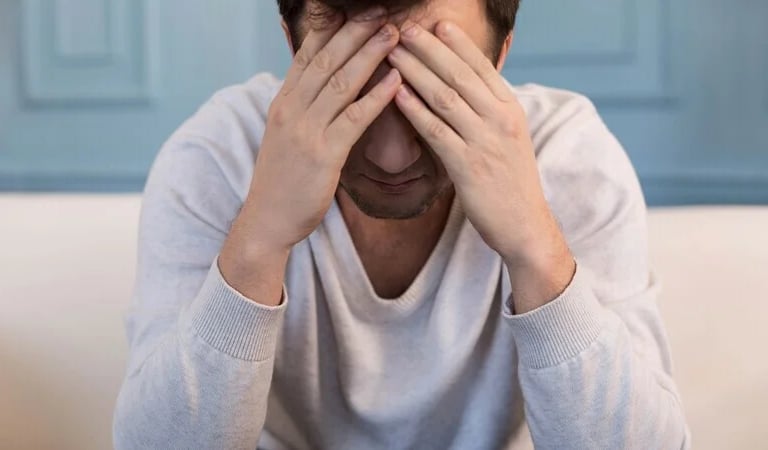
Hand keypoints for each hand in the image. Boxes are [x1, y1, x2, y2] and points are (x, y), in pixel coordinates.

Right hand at [241, 8, 401, 251]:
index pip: (307, 55)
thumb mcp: (286, 135)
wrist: (267, 219)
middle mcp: (291, 110)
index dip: (332, 30)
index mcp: (283, 102)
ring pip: (340, 83)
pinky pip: (354, 119)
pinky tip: (395, 80)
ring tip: (394, 34)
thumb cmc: (283, 179)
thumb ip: (303, 107)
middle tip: (381, 10)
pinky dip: (376, 97)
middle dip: (355, 32)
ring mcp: (305, 131)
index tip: (355, 10)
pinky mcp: (323, 155)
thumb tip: (324, 85)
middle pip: (326, 60)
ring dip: (370, 55)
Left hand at [387, 20, 574, 310]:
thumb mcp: (509, 139)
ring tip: (392, 53)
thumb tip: (468, 90)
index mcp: (511, 109)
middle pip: (459, 74)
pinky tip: (395, 94)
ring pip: (445, 97)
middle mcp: (501, 120)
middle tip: (404, 29)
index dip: (457, 43)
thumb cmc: (512, 183)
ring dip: (415, 71)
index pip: (482, 66)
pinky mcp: (468, 167)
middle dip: (429, 48)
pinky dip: (414, 110)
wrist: (526, 226)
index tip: (436, 23)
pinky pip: (436, 131)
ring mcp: (485, 142)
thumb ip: (490, 113)